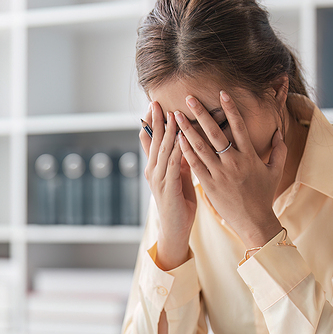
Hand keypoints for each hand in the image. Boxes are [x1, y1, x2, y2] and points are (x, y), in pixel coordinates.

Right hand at [139, 101, 196, 269]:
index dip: (150, 123)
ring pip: (162, 150)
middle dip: (155, 121)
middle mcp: (152, 171)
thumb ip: (179, 161)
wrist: (175, 231)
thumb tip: (184, 141)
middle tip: (156, 102)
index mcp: (154, 168)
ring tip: (171, 113)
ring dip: (167, 131)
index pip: (148, 141)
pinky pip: (173, 164)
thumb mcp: (179, 178)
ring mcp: (158, 180)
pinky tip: (182, 138)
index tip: (153, 106)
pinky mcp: (168, 188)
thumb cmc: (179, 204)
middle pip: (152, 141)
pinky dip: (177, 149)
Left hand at [175, 90, 286, 247]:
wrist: (254, 222)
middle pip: (215, 133)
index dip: (230, 109)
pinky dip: (186, 152)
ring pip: (201, 148)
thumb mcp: (276, 171)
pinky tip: (177, 140)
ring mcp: (221, 174)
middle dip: (201, 114)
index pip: (239, 126)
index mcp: (250, 156)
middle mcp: (234, 162)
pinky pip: (196, 165)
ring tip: (176, 116)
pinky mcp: (210, 185)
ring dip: (187, 130)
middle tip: (189, 98)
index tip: (222, 93)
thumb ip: (279, 150)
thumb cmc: (264, 196)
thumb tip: (279, 132)